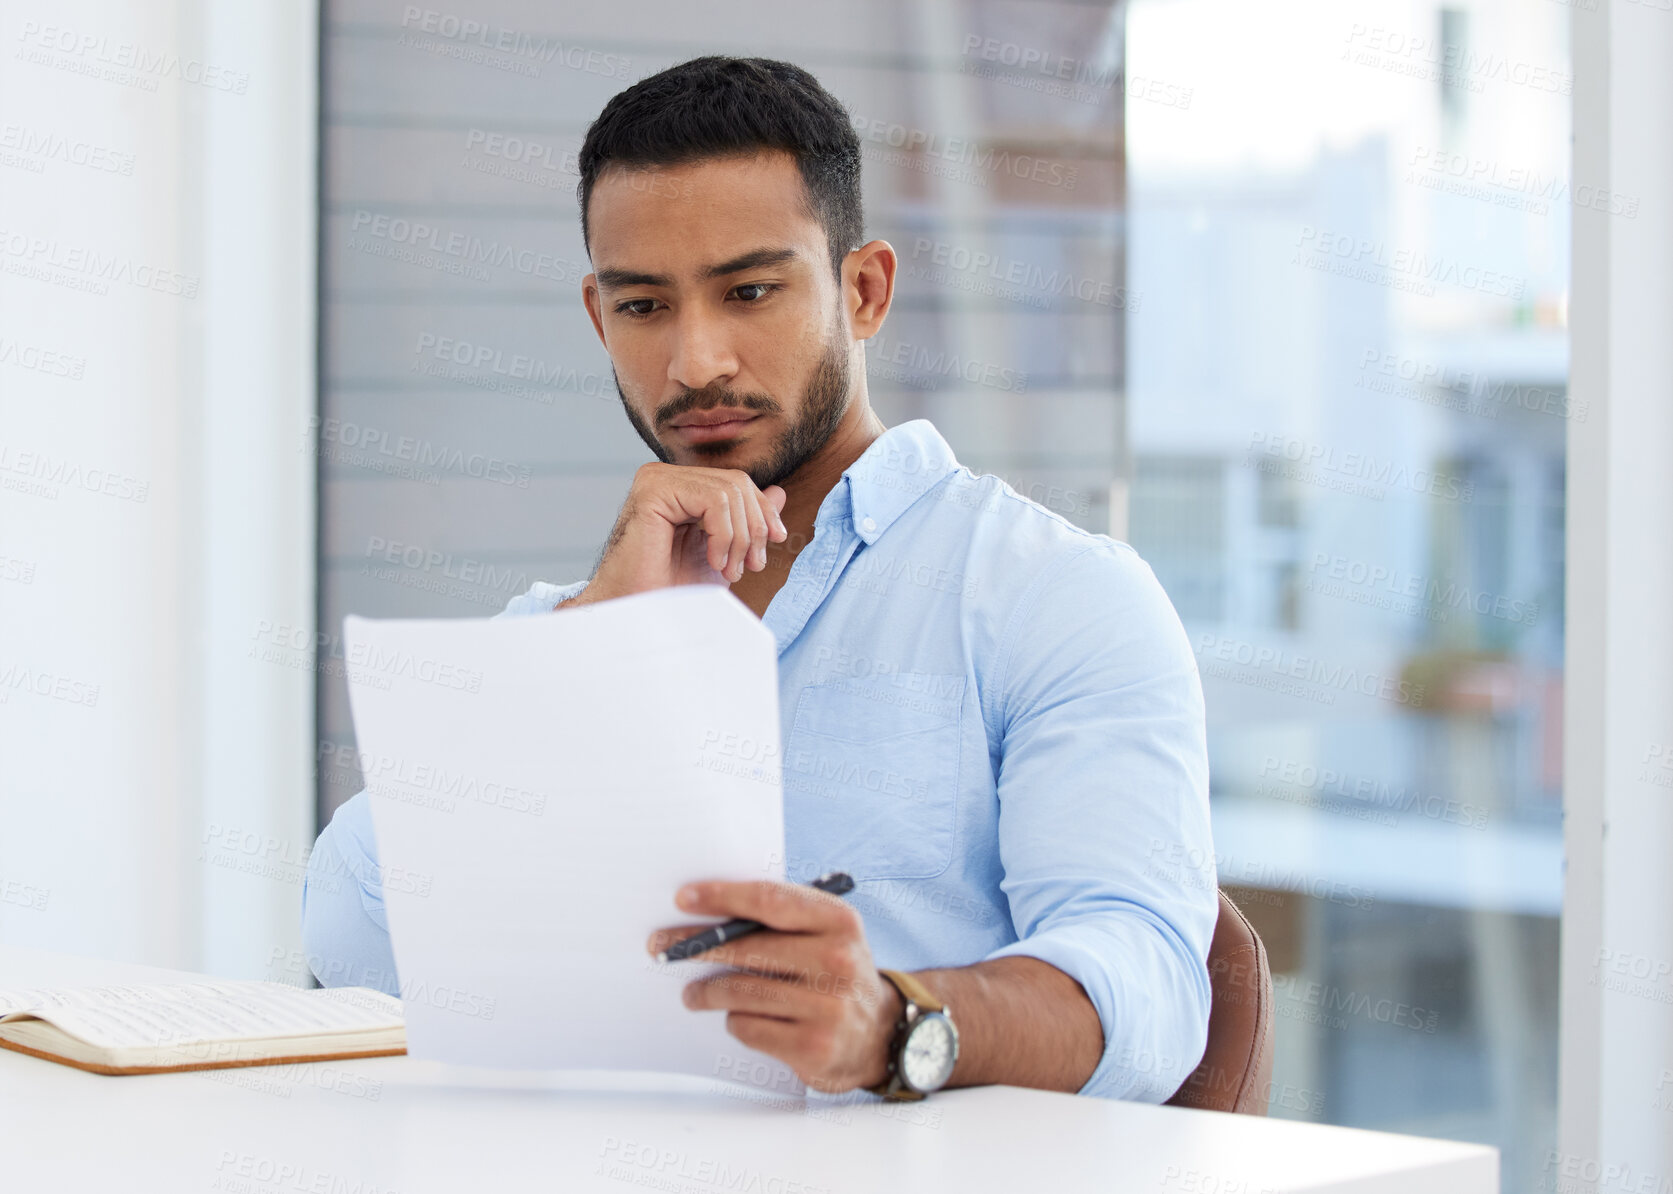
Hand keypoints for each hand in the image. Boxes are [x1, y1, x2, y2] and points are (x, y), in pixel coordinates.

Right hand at [569, 463, 787, 604]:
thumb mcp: (724, 552)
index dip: (763, 512)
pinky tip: (714, 561)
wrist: (641, 613)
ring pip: (729, 491)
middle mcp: (666, 477)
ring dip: (740, 537)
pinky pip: (713, 499)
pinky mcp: (654, 490)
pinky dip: (724, 534)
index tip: (774, 543)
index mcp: (681, 487)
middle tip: (751, 566)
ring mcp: (657, 479)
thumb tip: (778, 491)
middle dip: (754, 527)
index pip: (738, 483)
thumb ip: (746, 521)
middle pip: (737, 483)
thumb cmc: (673, 589)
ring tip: (730, 570)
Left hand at [648, 879, 901, 1093]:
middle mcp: (837, 961)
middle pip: (747, 948)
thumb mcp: (825, 935)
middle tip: (661, 947)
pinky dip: (734, 1021)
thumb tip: (707, 914)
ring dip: (706, 992)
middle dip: (695, 946)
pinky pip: (748, 1027)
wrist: (879, 1034)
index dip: (723, 897)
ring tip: (692, 994)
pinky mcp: (813, 1046)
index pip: (770, 901)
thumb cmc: (834, 973)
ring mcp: (828, 1006)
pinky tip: (736, 1018)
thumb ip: (781, 920)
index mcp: (839, 921)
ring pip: (740, 991)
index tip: (684, 899)